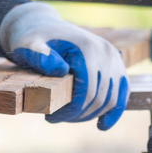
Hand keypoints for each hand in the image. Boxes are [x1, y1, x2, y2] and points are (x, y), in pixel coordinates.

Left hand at [0, 2, 128, 129]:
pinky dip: (114, 110)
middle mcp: (107, 52)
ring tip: (67, 117)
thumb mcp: (29, 46)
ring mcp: (115, 59)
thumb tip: (60, 70)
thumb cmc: (35, 39)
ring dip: (91, 114)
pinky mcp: (117, 65)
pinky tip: (102, 125)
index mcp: (88, 48)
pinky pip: (122, 92)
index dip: (70, 110)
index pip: (87, 90)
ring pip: (111, 99)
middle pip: (100, 97)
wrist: (47, 27)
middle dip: (78, 114)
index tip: (51, 118)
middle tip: (54, 119)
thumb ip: (40, 57)